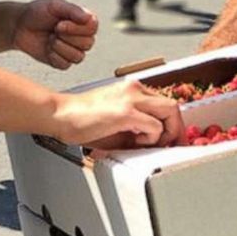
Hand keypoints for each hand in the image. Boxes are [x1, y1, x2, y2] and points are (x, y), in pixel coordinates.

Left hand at [11, 0, 96, 69]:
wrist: (19, 26)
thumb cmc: (38, 12)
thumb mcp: (55, 6)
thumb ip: (73, 10)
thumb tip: (90, 18)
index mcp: (83, 21)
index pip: (93, 28)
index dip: (77, 28)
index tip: (59, 23)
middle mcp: (81, 37)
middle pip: (88, 44)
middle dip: (67, 37)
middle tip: (54, 29)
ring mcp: (72, 50)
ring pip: (78, 57)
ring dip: (60, 47)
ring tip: (50, 38)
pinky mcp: (62, 62)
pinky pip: (66, 65)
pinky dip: (54, 56)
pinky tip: (47, 48)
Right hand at [54, 80, 186, 148]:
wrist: (60, 115)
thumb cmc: (82, 119)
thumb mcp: (115, 119)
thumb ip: (136, 125)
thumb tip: (154, 141)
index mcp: (132, 89)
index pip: (163, 102)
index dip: (172, 123)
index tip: (172, 138)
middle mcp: (134, 89)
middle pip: (172, 106)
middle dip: (176, 129)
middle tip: (173, 146)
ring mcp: (131, 99)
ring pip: (170, 112)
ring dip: (166, 133)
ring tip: (151, 144)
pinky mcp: (126, 112)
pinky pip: (155, 126)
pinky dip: (151, 138)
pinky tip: (135, 141)